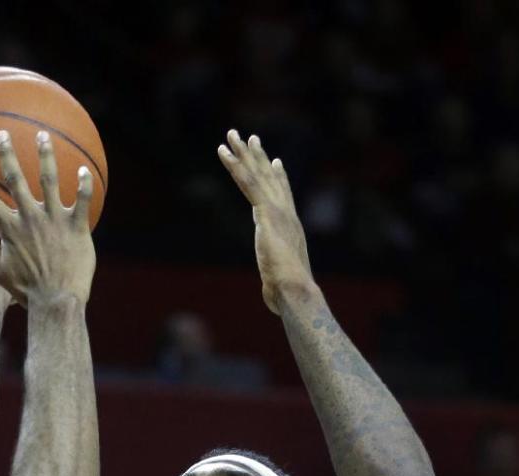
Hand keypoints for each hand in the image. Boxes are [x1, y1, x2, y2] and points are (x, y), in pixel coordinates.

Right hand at [0, 131, 95, 306]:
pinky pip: (83, 200)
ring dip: (45, 156)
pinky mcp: (77, 227)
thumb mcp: (0, 272)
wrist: (57, 303)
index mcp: (10, 229)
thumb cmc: (28, 291)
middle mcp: (30, 218)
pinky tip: (85, 169)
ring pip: (50, 180)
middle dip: (7, 155)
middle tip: (2, 134)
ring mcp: (54, 220)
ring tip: (42, 135)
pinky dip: (84, 184)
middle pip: (16, 180)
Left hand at [218, 130, 313, 313]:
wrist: (295, 290)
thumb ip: (276, 281)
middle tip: (249, 138)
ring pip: (257, 174)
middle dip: (258, 157)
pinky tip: (223, 152)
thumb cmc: (288, 295)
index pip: (283, 196)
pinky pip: (247, 183)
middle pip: (270, 178)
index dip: (278, 178)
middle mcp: (286, 213)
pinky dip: (234, 166)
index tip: (274, 161)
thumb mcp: (279, 283)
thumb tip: (276, 297)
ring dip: (243, 153)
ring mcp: (277, 211)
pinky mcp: (265, 213)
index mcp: (290, 227)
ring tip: (231, 134)